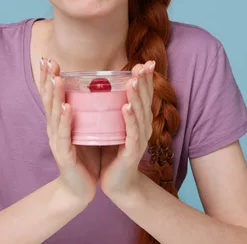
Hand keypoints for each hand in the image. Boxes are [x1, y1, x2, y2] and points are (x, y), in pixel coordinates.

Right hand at [39, 58, 100, 204]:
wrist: (80, 189)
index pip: (52, 95)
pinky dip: (65, 120)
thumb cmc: (84, 158)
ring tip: (56, 79)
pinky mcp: (64, 155)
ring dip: (55, 95)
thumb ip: (85, 112)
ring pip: (54, 114)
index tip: (48, 58)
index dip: (48, 77)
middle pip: (49, 100)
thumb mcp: (84, 130)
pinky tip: (67, 108)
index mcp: (59, 122)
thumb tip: (95, 90)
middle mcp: (54, 129)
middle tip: (48, 61)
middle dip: (48, 79)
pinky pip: (64, 135)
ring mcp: (57, 141)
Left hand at [100, 61, 154, 197]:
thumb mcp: (113, 127)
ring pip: (140, 113)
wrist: (117, 184)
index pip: (142, 95)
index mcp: (138, 120)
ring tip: (134, 81)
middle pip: (144, 100)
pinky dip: (130, 119)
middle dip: (144, 82)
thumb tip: (101, 89)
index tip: (145, 62)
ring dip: (137, 96)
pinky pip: (132, 133)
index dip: (145, 79)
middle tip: (143, 65)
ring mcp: (139, 139)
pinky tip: (126, 107)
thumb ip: (111, 110)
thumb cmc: (113, 153)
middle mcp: (142, 127)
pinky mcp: (132, 152)